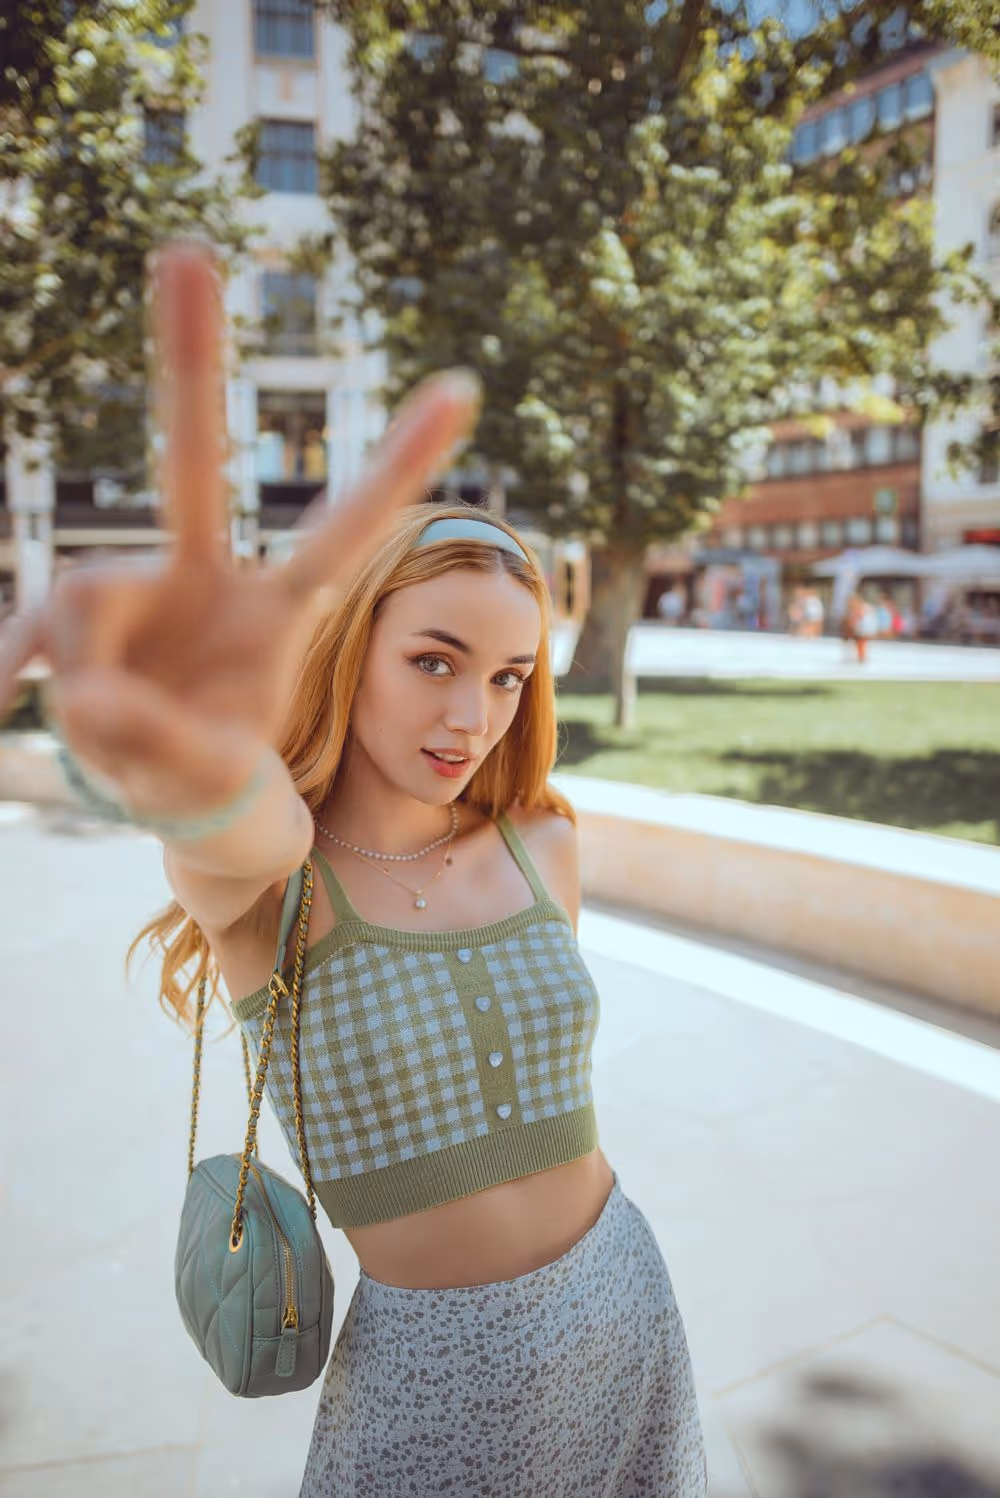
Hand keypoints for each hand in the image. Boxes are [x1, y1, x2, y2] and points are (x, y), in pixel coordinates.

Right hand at [0, 242, 481, 816]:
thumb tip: (87, 698)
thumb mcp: (204, 776)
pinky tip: (5, 692)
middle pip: (194, 463)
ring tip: (108, 738)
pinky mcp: (81, 612)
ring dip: (82, 678)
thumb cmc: (208, 771)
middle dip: (189, 359)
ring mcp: (139, 586)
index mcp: (278, 613)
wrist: (169, 789)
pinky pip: (33, 627)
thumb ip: (159, 742)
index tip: (463, 386)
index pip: (343, 531)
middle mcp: (207, 579)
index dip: (397, 464)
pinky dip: (14, 660)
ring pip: (81, 592)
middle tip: (184, 250)